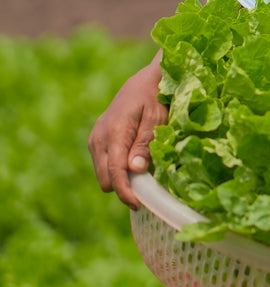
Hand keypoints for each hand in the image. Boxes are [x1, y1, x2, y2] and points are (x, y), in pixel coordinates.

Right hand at [87, 59, 165, 209]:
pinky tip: (135, 162)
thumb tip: (134, 170)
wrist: (145, 81)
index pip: (114, 172)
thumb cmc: (156, 98)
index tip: (138, 205)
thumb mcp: (157, 120)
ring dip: (120, 179)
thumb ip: (145, 144)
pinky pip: (103, 164)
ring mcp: (95, 139)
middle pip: (105, 179)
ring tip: (144, 174)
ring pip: (102, 174)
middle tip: (148, 188)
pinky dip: (117, 169)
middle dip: (124, 188)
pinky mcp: (96, 141)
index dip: (125, 192)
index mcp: (114, 132)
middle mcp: (99, 138)